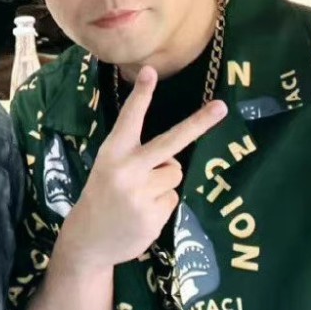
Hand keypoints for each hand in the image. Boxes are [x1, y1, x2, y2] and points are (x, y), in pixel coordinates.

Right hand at [58, 67, 226, 272]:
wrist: (88, 239)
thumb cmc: (103, 195)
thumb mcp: (109, 167)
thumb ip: (137, 158)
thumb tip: (174, 161)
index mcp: (113, 151)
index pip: (130, 118)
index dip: (142, 94)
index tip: (150, 70)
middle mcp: (127, 169)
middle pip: (170, 142)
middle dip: (198, 123)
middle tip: (222, 107)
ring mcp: (141, 193)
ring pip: (174, 174)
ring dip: (164, 182)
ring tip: (140, 195)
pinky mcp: (153, 215)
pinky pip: (173, 198)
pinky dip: (162, 203)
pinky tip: (142, 213)